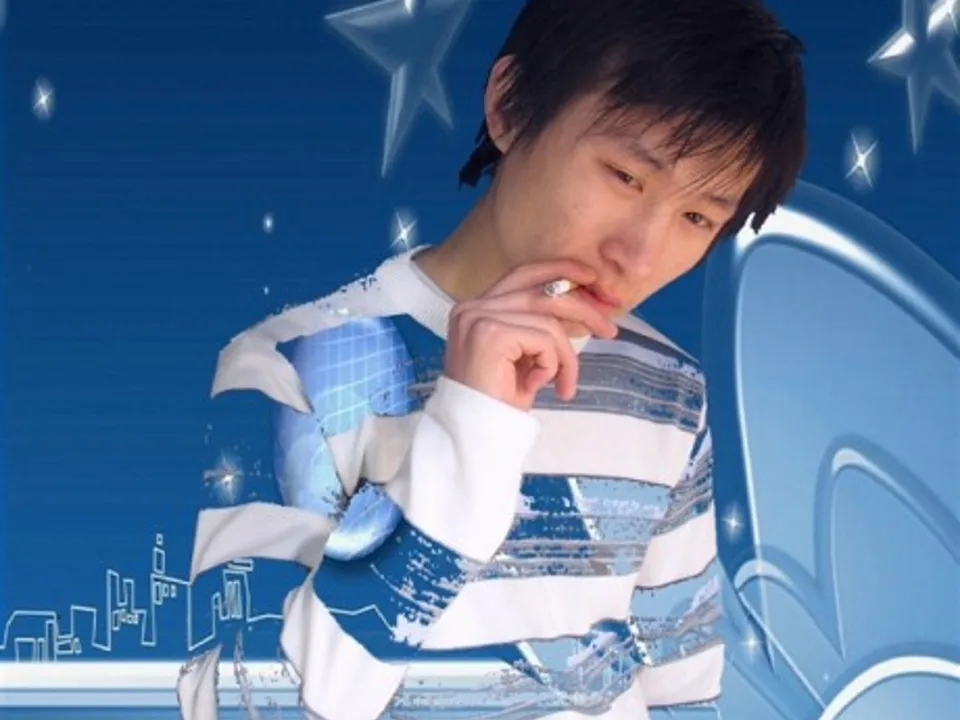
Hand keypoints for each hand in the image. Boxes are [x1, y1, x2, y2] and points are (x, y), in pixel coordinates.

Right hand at [444, 260, 618, 410]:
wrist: (473, 433)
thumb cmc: (497, 401)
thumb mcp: (522, 355)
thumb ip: (539, 326)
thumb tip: (582, 303)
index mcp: (476, 307)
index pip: (524, 274)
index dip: (560, 271)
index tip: (592, 280)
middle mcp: (472, 307)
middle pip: (542, 291)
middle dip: (583, 308)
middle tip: (610, 329)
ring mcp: (478, 319)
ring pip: (549, 321)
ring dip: (566, 356)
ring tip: (565, 385)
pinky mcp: (490, 335)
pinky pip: (544, 340)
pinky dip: (552, 365)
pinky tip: (537, 387)